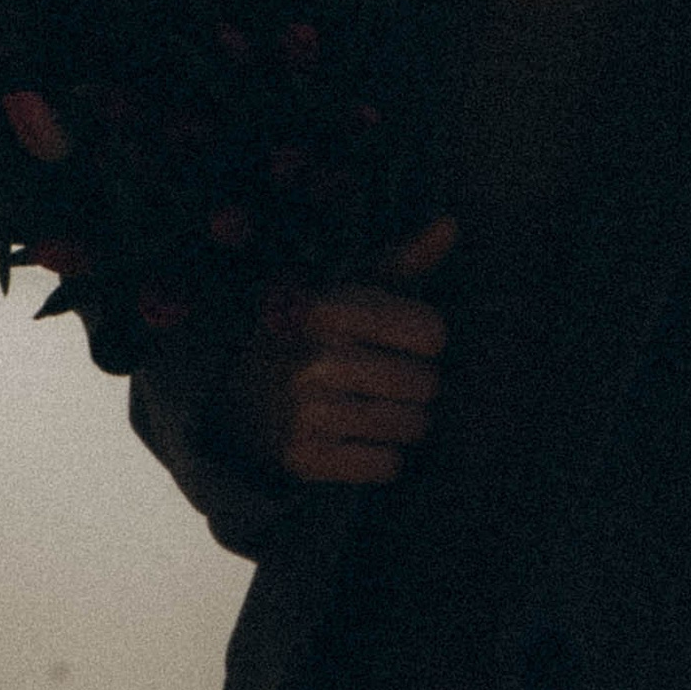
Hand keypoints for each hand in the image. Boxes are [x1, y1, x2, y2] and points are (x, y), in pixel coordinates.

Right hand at [233, 216, 455, 484]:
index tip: (400, 339)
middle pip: (427, 385)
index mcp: (331, 309)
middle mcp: (318, 359)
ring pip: (412, 427)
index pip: (432, 333)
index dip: (426, 339)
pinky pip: (387, 466)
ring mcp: (309, 413)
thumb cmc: (315, 334)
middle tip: (385, 379)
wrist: (240, 399)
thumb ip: (403, 260)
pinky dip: (382, 456)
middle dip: (417, 385)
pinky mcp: (306, 459)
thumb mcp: (348, 288)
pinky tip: (356, 438)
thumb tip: (450, 224)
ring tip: (372, 407)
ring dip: (404, 422)